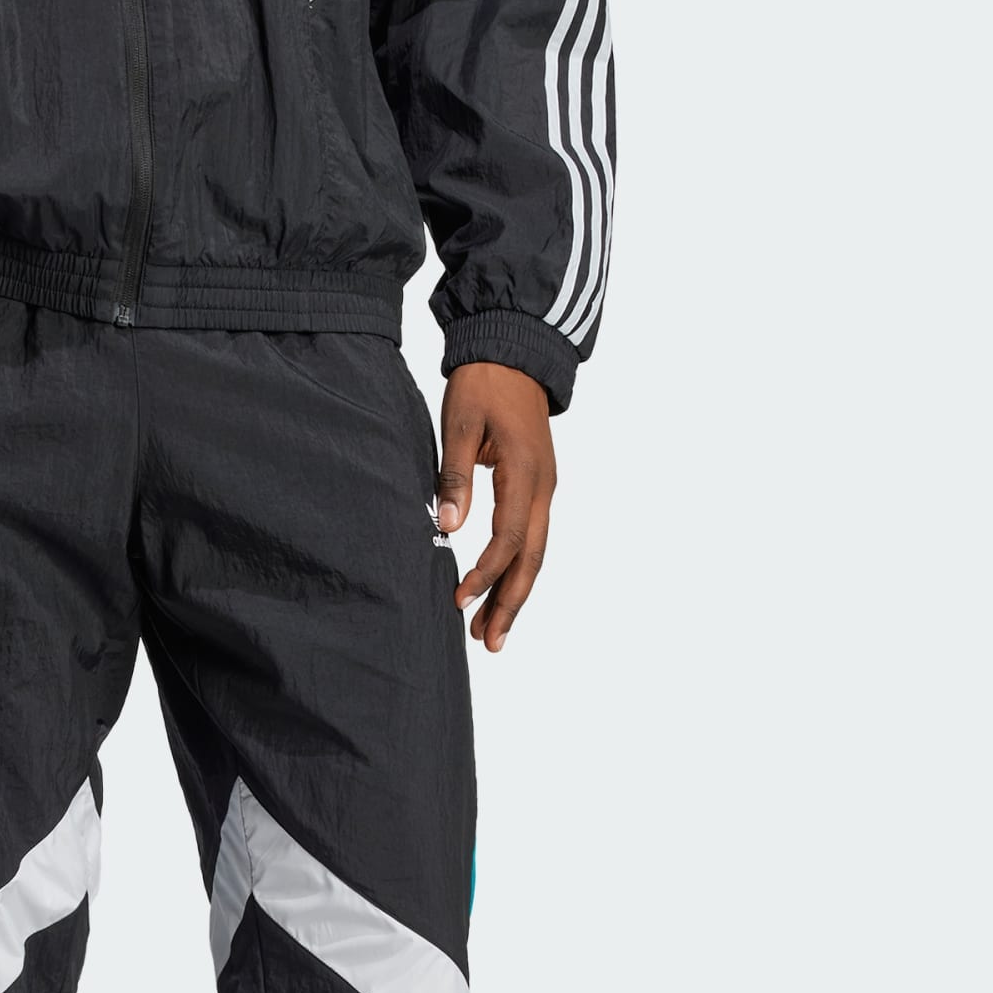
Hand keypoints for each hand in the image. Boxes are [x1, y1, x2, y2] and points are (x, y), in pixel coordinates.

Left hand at [434, 363, 556, 653]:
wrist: (513, 350)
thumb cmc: (484, 383)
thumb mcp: (459, 423)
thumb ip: (453, 475)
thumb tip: (448, 528)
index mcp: (526, 474)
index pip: (508, 540)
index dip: (485, 574)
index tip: (459, 599)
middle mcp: (543, 488)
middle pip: (531, 560)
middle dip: (510, 604)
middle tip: (488, 643)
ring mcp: (544, 488)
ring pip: (534, 554)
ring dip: (514, 594)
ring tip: (490, 632)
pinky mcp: (536, 486)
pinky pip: (531, 538)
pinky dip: (516, 569)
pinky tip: (499, 590)